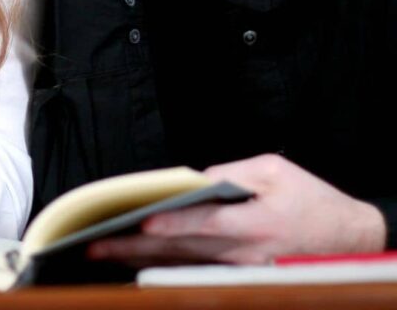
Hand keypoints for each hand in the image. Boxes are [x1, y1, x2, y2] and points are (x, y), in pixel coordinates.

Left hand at [89, 154, 386, 266]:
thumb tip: (194, 179)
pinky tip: (136, 262)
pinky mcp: (239, 275)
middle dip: (135, 248)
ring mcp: (239, 269)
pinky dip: (164, 266)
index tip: (142, 223)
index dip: (173, 224)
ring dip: (141, 260)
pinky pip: (195, 270)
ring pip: (182, 264)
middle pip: (180, 250)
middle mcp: (242, 252)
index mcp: (253, 222)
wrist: (349, 240)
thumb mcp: (275, 171)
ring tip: (103, 253)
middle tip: (95, 245)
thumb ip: (232, 173)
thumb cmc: (311, 199)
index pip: (204, 224)